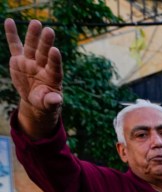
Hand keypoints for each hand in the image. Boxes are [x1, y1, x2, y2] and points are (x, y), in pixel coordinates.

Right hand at [5, 19, 63, 134]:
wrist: (34, 99)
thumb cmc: (45, 102)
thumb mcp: (49, 104)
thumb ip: (52, 101)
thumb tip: (56, 100)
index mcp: (52, 77)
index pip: (54, 67)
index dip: (55, 59)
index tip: (55, 50)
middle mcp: (42, 66)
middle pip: (44, 53)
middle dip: (45, 42)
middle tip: (49, 30)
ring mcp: (30, 61)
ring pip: (31, 46)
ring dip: (33, 35)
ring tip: (36, 22)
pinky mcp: (19, 59)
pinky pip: (14, 45)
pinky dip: (11, 33)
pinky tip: (9, 21)